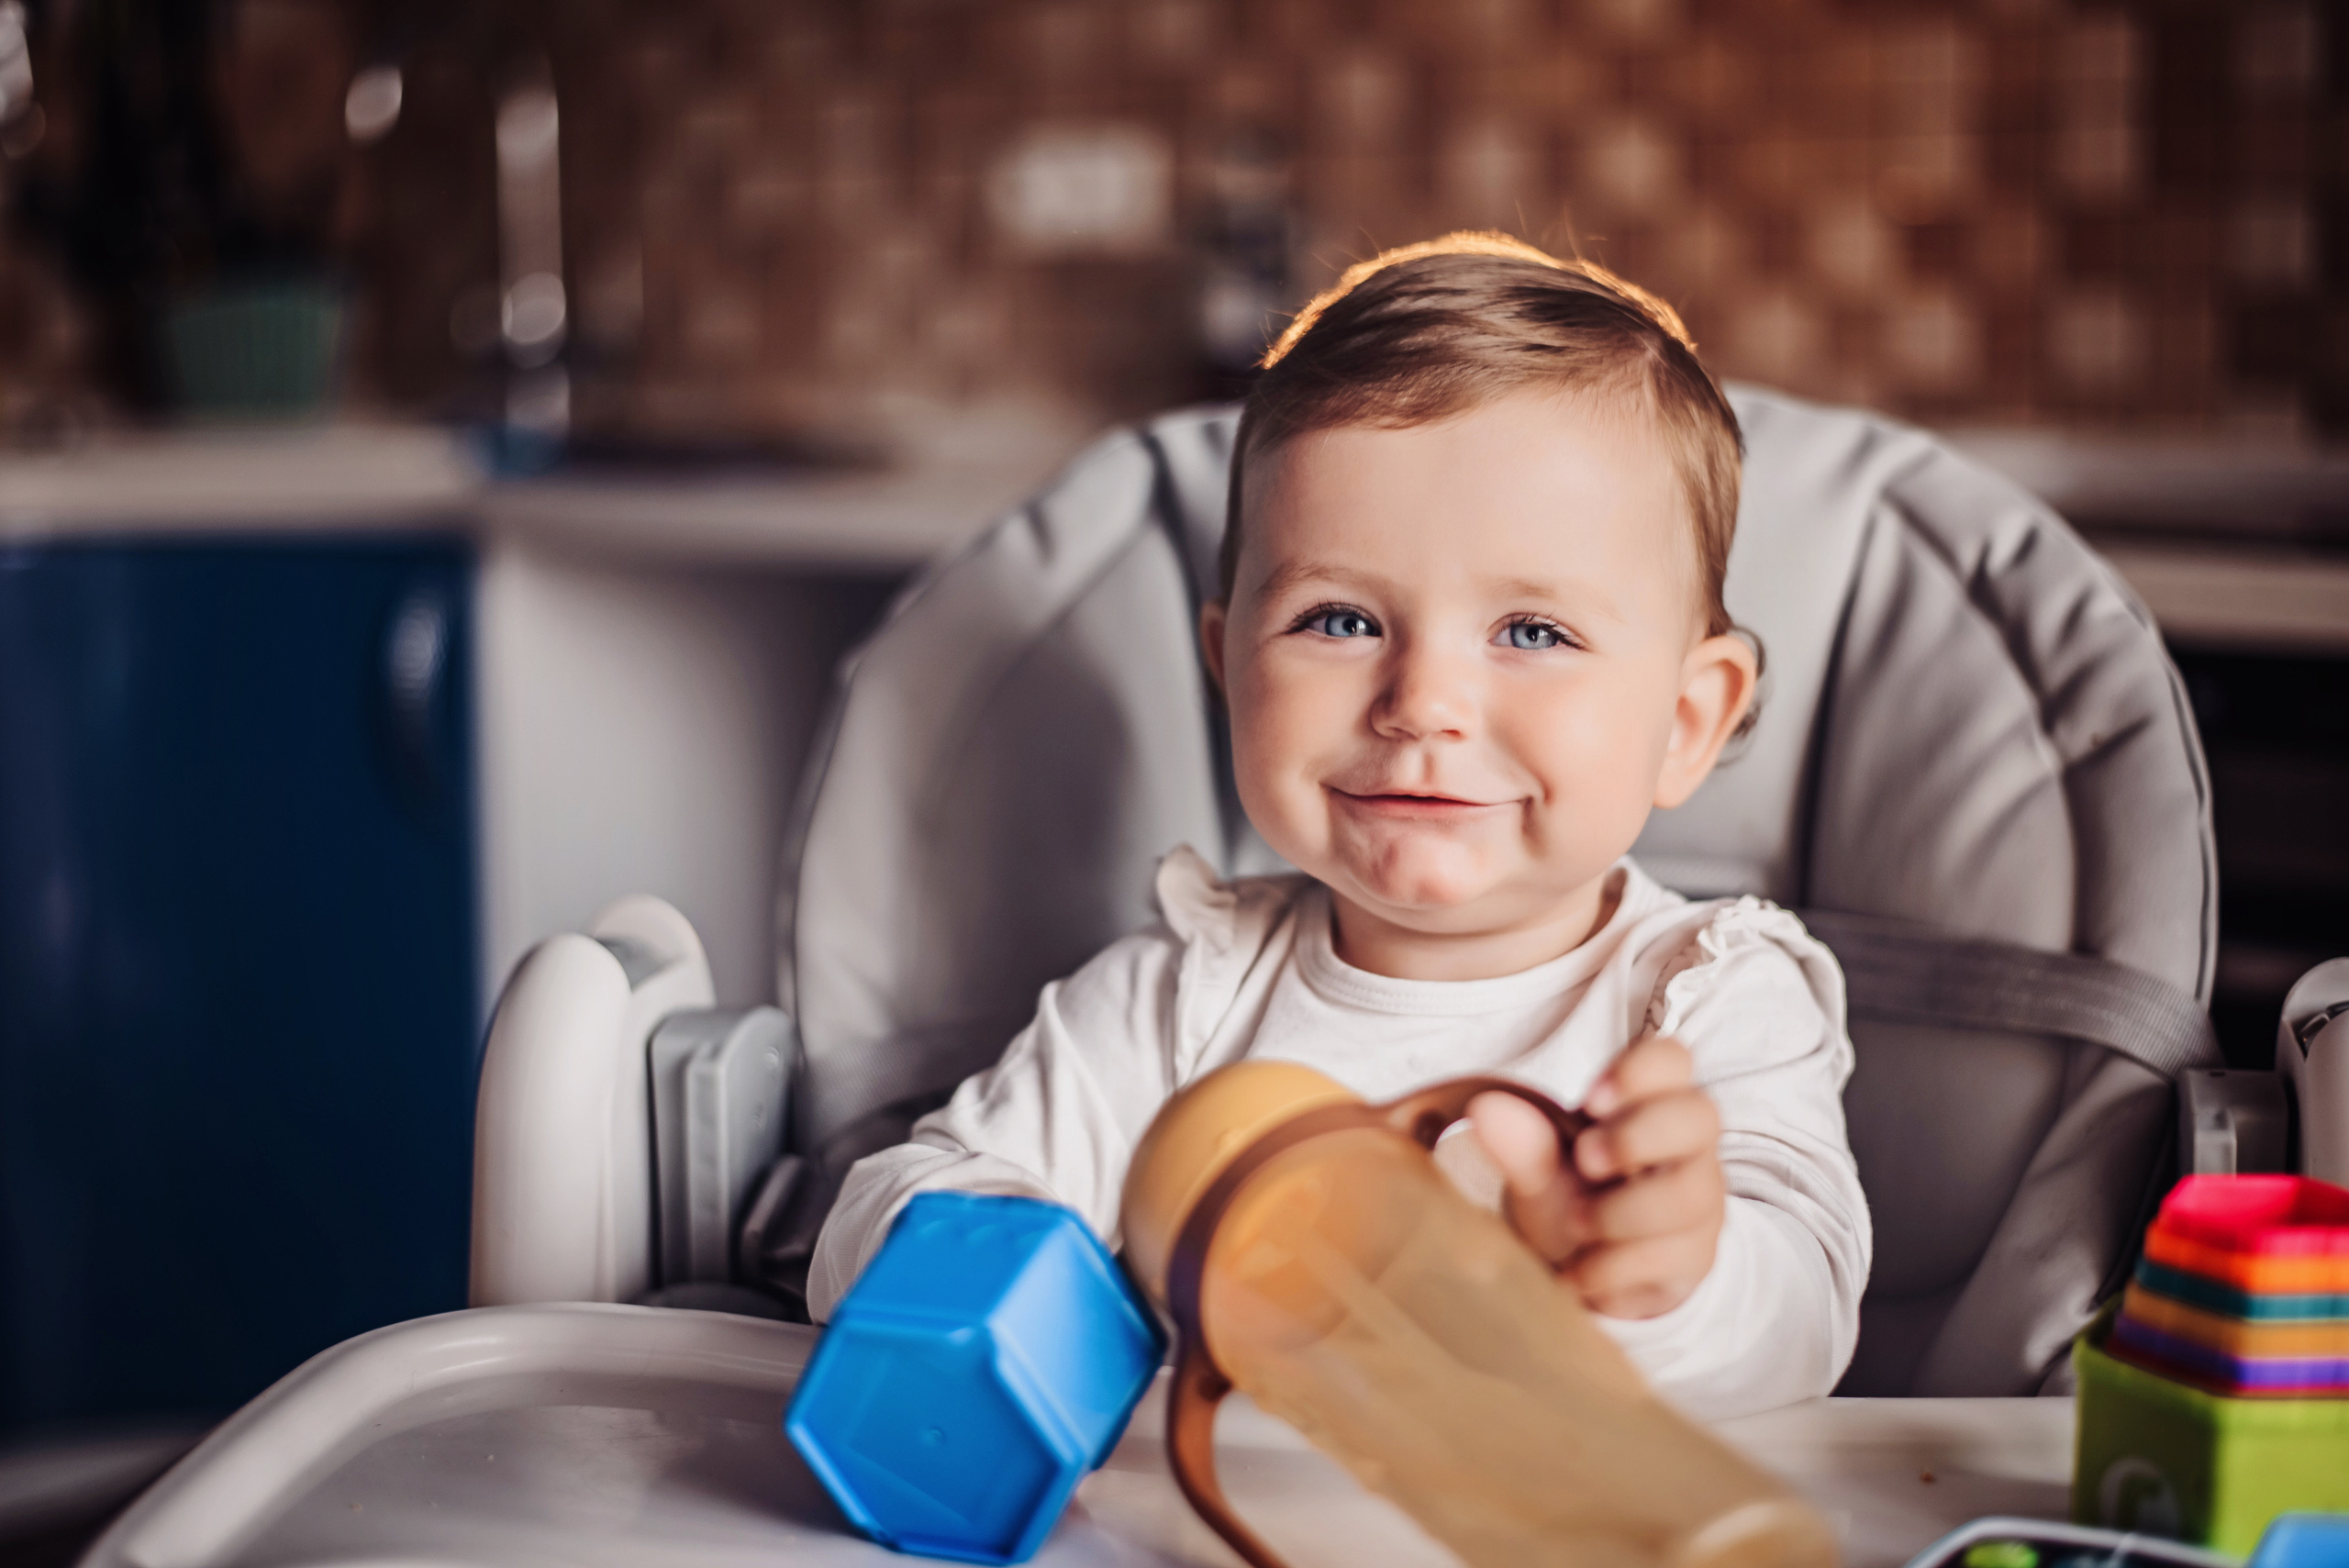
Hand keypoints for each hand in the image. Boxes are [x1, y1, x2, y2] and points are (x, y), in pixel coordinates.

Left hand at [1468, 1035, 1725, 1318]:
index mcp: (1647, 1103)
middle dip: (1635, 1138)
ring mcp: (1698, 1200)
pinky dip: (1614, 1267)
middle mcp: (1684, 1145)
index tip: (1591, 1103)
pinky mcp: (1695, 1257)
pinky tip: (1582, 1272)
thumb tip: (1487, 1110)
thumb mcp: (1539, 1170)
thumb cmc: (1568, 1197)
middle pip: (1700, 1116)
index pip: (1672, 1060)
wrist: (1583, 1271)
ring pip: (1689, 1194)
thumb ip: (1522, 1142)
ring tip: (1576, 1224)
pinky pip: (1671, 1257)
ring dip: (1620, 1213)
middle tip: (1585, 1159)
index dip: (1641, 1072)